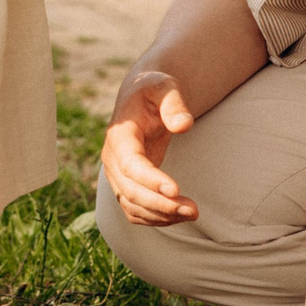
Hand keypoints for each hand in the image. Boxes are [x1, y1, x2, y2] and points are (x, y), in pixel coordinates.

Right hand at [103, 69, 199, 224]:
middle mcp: (112, 159)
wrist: (141, 98)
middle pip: (130, 191)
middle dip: (161, 204)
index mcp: (119, 135)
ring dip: (161, 215)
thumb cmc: (154, 91)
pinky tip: (180, 216)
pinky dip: (156, 218)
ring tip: (193, 213)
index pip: (129, 164)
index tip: (176, 189)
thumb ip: (174, 103)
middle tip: (194, 210)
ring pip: (132, 206)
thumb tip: (184, 125)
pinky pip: (135, 211)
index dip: (150, 179)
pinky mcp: (126, 185)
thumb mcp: (164, 87)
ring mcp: (116, 175)